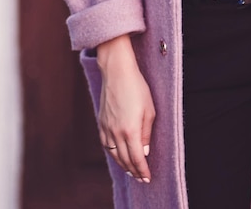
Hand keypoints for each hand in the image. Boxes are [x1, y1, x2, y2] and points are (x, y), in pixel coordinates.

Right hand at [96, 35, 155, 183]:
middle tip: (141, 178)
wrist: (117, 72)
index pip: (136, 158)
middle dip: (133, 171)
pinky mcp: (101, 122)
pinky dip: (112, 153)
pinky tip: (117, 154)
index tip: (147, 177)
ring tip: (130, 170)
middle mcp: (116, 132)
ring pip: (113, 154)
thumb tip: (144, 151)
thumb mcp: (149, 110)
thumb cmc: (137, 87)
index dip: (142, 170)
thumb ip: (146, 133)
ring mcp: (106, 128)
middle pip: (124, 159)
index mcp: (130, 130)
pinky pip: (105, 144)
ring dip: (123, 164)